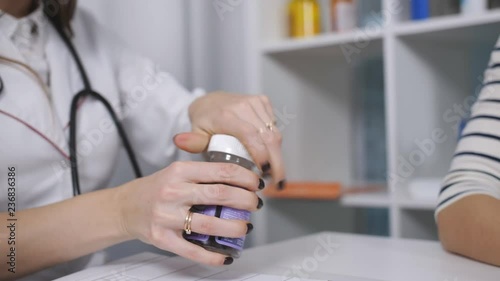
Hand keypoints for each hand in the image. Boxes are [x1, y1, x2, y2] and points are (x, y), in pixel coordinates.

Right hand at [117, 161, 262, 265]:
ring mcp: (167, 216)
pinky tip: (226, 256)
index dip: (245, 177)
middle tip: (255, 204)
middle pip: (220, 194)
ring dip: (235, 227)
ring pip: (210, 224)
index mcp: (180, 171)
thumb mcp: (177, 172)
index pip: (221, 171)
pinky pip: (193, 251)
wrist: (124, 207)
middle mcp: (173, 192)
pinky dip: (213, 256)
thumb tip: (239, 180)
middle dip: (246, 200)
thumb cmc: (156, 189)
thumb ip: (203, 174)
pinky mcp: (163, 238)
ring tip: (245, 227)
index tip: (256, 183)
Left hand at [174, 92, 285, 187]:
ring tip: (275, 176)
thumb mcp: (196, 134)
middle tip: (277, 184)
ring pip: (274, 133)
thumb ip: (192, 142)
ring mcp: (255, 102)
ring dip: (278, 156)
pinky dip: (275, 144)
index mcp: (226, 115)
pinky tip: (271, 157)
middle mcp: (243, 106)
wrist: (210, 102)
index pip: (250, 135)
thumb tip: (179, 141)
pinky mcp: (263, 101)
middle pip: (268, 137)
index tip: (266, 174)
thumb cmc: (204, 122)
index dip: (262, 155)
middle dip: (276, 163)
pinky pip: (274, 126)